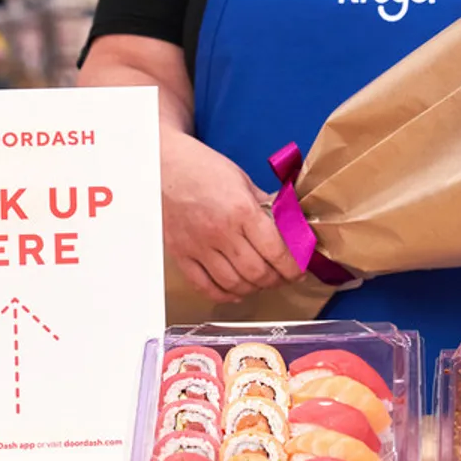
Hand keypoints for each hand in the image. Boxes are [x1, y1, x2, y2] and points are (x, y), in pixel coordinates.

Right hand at [162, 134, 302, 302]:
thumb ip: (265, 206)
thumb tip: (288, 225)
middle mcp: (221, 232)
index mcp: (242, 210)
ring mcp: (198, 246)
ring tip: (262, 283)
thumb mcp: (242, 180)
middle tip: (284, 277)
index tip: (299, 270)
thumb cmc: (203, 167)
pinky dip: (224, 295)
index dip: (293, 267)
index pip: (276, 251)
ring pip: (233, 284)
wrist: (161, 165)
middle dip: (277, 280)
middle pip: (257, 273)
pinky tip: (235, 291)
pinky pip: (204, 286)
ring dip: (253, 288)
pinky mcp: (181, 254)